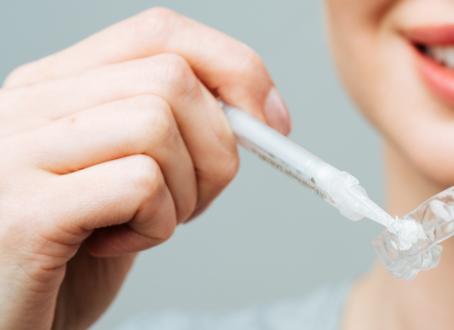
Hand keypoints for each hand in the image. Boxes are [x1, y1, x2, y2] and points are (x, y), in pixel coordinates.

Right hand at [0, 8, 289, 329]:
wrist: (2, 322)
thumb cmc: (65, 255)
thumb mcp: (118, 175)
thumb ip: (169, 131)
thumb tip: (259, 113)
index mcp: (51, 87)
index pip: (159, 33)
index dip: (233, 68)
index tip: (270, 120)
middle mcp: (25, 106)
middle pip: (172, 78)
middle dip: (217, 148)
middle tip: (195, 199)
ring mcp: (16, 155)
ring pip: (158, 123)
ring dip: (184, 192)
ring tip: (145, 224)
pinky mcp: (26, 213)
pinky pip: (140, 184)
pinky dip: (157, 224)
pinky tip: (116, 246)